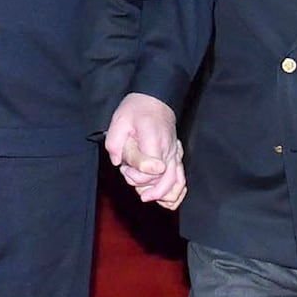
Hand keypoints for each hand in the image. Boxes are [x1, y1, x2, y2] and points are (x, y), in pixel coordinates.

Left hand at [105, 92, 185, 208]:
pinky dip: (176, 190)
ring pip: (177, 181)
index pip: (151, 169)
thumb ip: (115, 143)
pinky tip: (166, 199)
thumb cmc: (137, 109)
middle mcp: (168, 149)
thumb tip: (118, 162)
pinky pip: (181, 177)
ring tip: (148, 196)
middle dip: (150, 189)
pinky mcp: (176, 154)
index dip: (137, 176)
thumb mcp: (119, 121)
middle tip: (136, 187)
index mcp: (154, 140)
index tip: (125, 169)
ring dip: (163, 193)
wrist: (155, 98)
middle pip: (167, 180)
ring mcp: (175, 152)